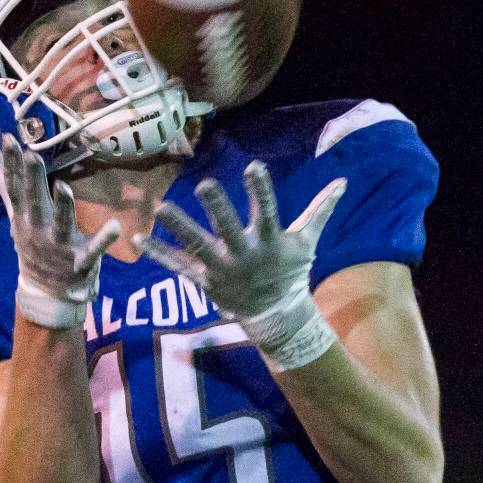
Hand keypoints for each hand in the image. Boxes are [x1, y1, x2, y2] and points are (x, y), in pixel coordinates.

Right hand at [2, 134, 120, 327]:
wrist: (46, 291)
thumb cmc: (35, 246)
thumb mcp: (17, 216)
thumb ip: (6, 185)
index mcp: (24, 217)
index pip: (15, 187)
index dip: (11, 164)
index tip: (9, 140)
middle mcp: (38, 230)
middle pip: (34, 201)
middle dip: (33, 179)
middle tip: (32, 155)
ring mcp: (59, 246)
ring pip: (60, 224)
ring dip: (62, 206)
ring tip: (63, 186)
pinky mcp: (81, 260)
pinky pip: (94, 249)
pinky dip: (104, 239)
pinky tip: (116, 226)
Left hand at [135, 161, 346, 369]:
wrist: (277, 316)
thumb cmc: (290, 272)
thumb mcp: (306, 242)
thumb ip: (320, 210)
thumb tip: (344, 181)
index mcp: (269, 241)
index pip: (266, 211)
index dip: (260, 190)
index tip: (254, 166)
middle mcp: (244, 254)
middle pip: (229, 229)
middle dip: (218, 208)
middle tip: (205, 184)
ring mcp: (222, 269)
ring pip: (198, 246)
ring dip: (179, 227)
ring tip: (161, 208)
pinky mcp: (205, 281)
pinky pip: (177, 267)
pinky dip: (158, 254)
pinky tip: (138, 239)